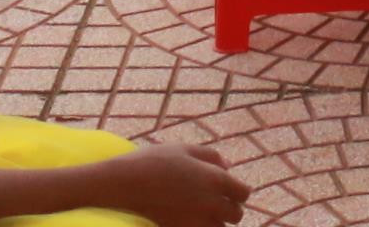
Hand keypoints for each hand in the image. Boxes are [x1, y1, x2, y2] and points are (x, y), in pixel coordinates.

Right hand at [94, 142, 248, 226]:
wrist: (124, 184)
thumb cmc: (154, 161)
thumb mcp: (184, 149)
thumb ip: (211, 156)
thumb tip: (229, 167)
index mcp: (215, 179)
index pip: (243, 194)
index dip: (239, 191)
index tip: (230, 189)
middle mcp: (211, 204)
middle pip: (236, 215)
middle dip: (230, 208)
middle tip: (216, 201)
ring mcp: (197, 221)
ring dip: (216, 221)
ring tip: (202, 211)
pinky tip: (190, 217)